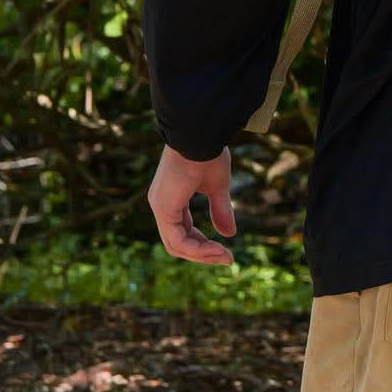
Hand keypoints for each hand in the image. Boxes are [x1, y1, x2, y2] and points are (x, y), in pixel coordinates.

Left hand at [147, 144, 236, 264]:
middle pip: (178, 242)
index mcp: (171, 198)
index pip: (184, 231)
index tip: (225, 249)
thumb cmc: (208, 152)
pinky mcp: (164, 209)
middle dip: (203, 253)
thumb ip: (220, 209)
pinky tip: (216, 250)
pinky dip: (197, 249)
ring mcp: (161, 207)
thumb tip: (230, 234)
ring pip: (176, 245)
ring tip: (225, 256)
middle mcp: (162, 204)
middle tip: (226, 258)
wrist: (200, 133)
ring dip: (202, 254)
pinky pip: (178, 240)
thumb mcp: (218, 185)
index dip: (203, 243)